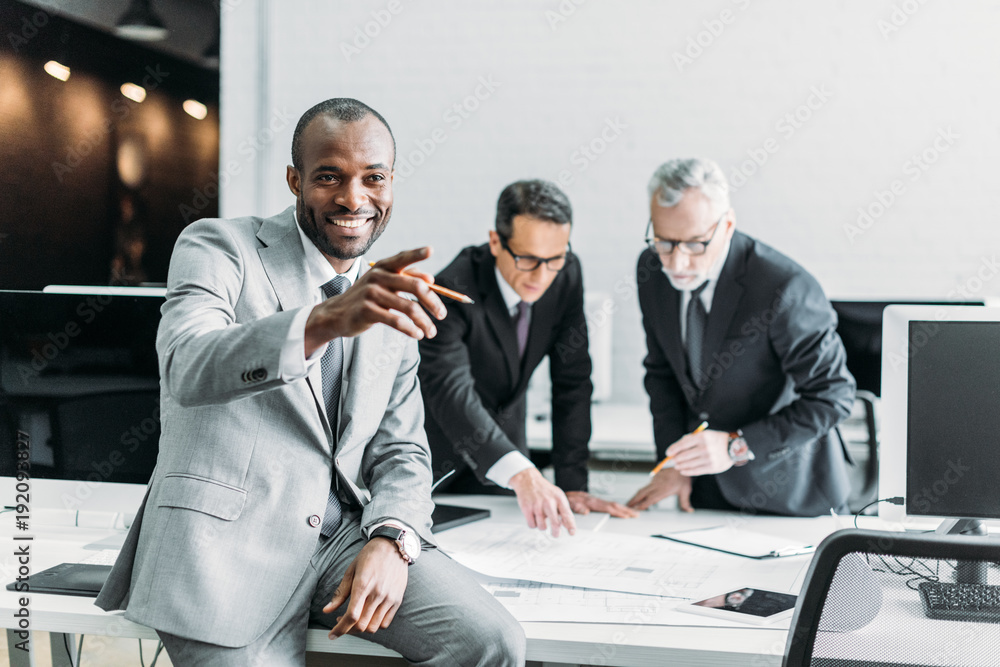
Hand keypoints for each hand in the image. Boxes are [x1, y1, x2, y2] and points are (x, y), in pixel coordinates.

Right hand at [305, 247, 446, 354]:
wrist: (337, 314)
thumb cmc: (367, 297)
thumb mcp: (384, 284)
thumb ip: (406, 278)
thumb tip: (431, 279)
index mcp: (384, 267)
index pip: (403, 258)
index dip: (417, 253)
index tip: (431, 250)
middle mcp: (378, 277)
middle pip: (415, 286)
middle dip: (433, 302)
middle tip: (443, 315)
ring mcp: (371, 293)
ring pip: (409, 307)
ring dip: (424, 321)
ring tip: (431, 332)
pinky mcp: (367, 311)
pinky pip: (396, 320)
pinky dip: (410, 329)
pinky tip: (417, 335)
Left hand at [323, 537, 408, 637]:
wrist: (393, 546)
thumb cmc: (370, 556)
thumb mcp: (351, 570)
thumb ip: (340, 593)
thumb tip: (327, 610)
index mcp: (363, 585)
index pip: (351, 616)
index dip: (340, 629)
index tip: (332, 634)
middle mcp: (377, 593)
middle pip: (361, 625)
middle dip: (347, 629)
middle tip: (341, 623)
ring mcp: (389, 598)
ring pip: (373, 627)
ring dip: (361, 629)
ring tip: (355, 619)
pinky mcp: (397, 600)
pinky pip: (385, 622)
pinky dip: (375, 625)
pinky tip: (368, 616)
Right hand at [509, 467, 575, 536]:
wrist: (527, 480)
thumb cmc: (544, 491)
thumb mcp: (558, 496)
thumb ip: (564, 511)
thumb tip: (568, 526)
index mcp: (559, 498)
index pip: (567, 514)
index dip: (570, 525)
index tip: (572, 533)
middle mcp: (549, 501)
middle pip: (555, 523)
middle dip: (556, 532)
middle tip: (556, 534)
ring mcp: (537, 505)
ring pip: (542, 527)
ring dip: (542, 526)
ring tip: (541, 519)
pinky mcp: (527, 508)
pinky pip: (532, 525)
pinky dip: (533, 524)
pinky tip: (534, 517)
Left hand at [565, 491, 638, 518]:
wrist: (564, 494)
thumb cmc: (566, 500)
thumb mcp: (569, 504)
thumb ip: (577, 507)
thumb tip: (586, 511)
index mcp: (591, 502)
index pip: (608, 508)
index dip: (618, 512)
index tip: (627, 516)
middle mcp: (595, 501)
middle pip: (614, 505)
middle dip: (626, 510)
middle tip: (636, 514)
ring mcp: (597, 500)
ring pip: (613, 504)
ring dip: (624, 509)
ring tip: (633, 513)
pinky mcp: (596, 501)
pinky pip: (609, 504)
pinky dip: (618, 507)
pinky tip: (621, 510)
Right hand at [626, 468, 692, 510]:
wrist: (681, 464)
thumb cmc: (683, 478)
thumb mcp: (686, 491)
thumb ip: (685, 502)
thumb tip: (689, 510)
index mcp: (664, 489)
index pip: (651, 499)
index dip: (643, 504)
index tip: (636, 509)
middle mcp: (658, 485)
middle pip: (642, 493)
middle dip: (634, 501)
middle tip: (627, 506)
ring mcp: (655, 480)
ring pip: (642, 489)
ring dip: (635, 497)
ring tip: (630, 503)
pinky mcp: (654, 477)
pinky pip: (646, 486)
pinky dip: (640, 492)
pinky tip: (638, 497)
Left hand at [666, 429, 731, 476]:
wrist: (734, 448)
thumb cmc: (716, 440)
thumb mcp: (705, 434)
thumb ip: (691, 439)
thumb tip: (675, 448)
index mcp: (702, 437)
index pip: (683, 444)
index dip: (673, 449)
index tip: (668, 453)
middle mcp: (705, 448)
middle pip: (684, 455)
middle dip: (675, 459)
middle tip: (672, 460)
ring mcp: (709, 458)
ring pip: (689, 464)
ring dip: (680, 466)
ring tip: (677, 466)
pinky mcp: (712, 468)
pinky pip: (696, 471)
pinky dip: (687, 471)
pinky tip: (682, 471)